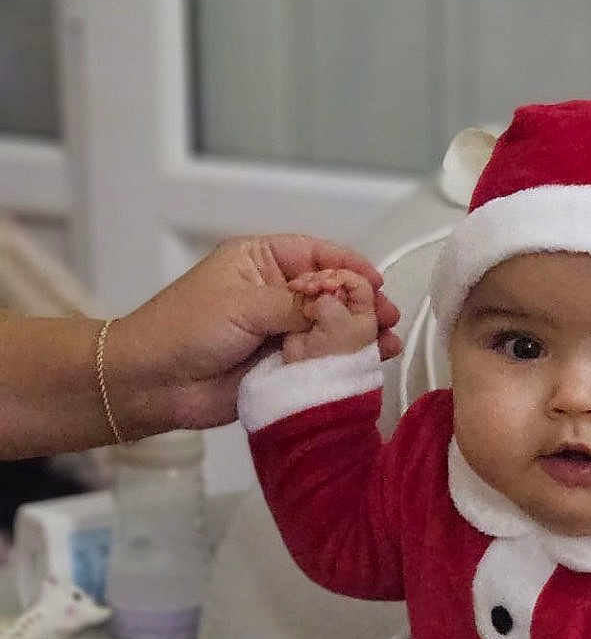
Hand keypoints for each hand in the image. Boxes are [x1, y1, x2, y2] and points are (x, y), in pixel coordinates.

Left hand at [105, 235, 401, 433]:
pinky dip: (345, 361)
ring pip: (331, 328)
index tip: (376, 283)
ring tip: (386, 343)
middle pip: (332, 292)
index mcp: (261, 262)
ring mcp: (281, 331)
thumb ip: (297, 304)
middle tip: (387, 318)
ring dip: (360, 334)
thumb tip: (342, 305)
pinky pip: (322, 360)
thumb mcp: (243, 305)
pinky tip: (369, 363)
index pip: (317, 255)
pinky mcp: (284, 366)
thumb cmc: (184, 329)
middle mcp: (275, 294)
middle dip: (362, 304)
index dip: (349, 267)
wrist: (154, 383)